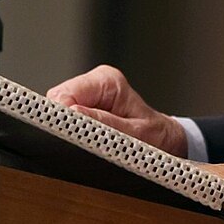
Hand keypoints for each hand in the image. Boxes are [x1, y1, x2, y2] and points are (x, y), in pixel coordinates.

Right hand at [46, 64, 187, 157]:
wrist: (164, 141)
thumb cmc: (155, 136)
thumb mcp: (135, 134)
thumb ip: (105, 124)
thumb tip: (73, 113)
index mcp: (108, 81)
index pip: (68, 92)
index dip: (62, 114)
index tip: (66, 132)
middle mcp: (96, 83)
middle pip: (58, 99)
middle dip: (64, 122)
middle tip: (79, 141)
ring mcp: (88, 94)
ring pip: (58, 108)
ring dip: (67, 127)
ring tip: (87, 140)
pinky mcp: (83, 107)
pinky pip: (65, 117)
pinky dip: (70, 130)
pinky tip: (84, 138)